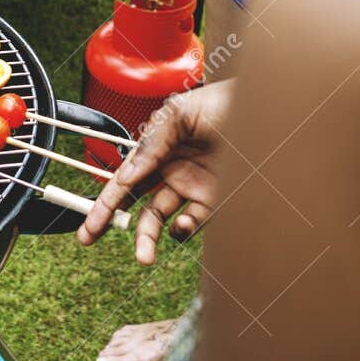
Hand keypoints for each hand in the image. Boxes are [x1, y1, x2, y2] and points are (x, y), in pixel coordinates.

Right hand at [78, 82, 231, 263]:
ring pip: (160, 219)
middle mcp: (173, 168)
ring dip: (147, 239)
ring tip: (143, 258)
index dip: (104, 200)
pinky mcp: (216, 202)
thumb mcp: (181, 112)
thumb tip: (128, 174)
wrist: (272, 115)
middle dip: (111, 221)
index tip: (88, 225)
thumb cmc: (229, 102)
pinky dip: (184, 229)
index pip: (125, 176)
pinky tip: (184, 225)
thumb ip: (151, 142)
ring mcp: (194, 187)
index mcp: (159, 145)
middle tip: (90, 240)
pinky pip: (193, 223)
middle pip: (135, 201)